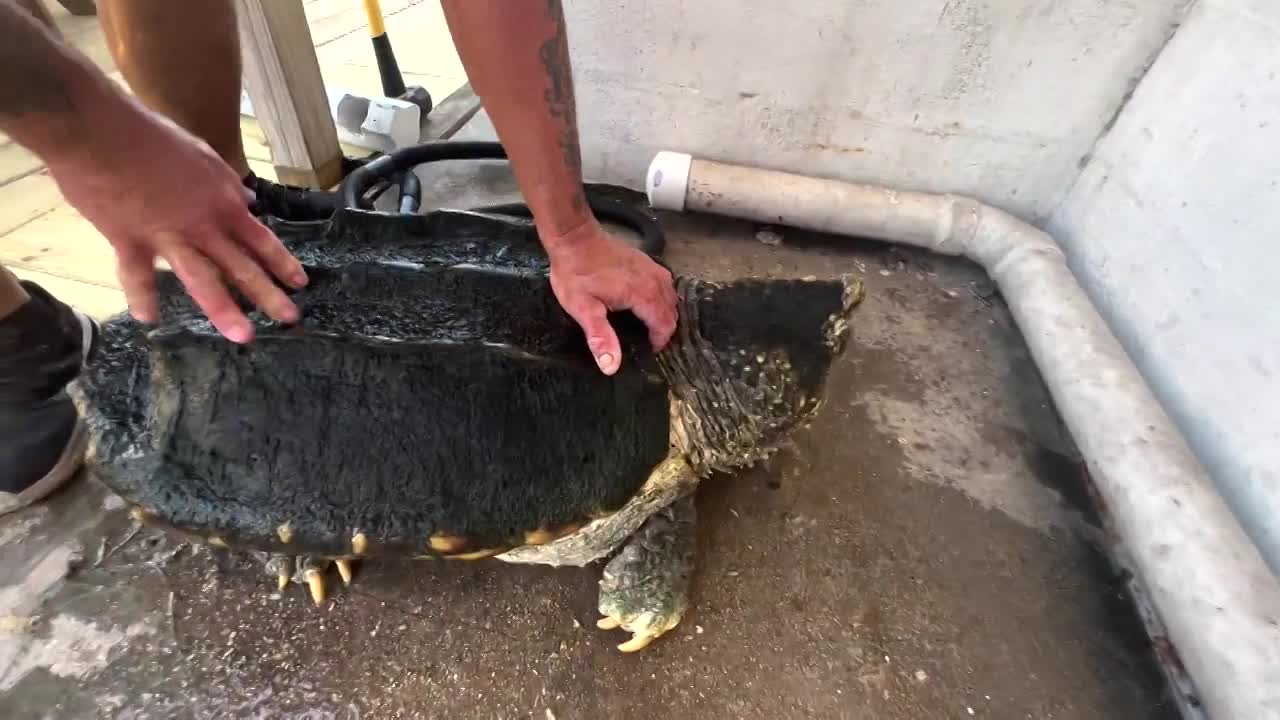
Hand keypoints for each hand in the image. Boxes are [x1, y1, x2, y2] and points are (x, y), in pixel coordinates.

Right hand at [43, 100, 305, 342]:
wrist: (100, 129)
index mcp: (222, 202)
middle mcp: (202, 224)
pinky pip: (137, 275)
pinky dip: (141, 297)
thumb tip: (249, 201)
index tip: (299, 283)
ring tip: (244, 336)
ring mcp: (167, 235)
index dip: (281, 262)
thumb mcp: (202, 155)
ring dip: (224, 310)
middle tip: (291, 318)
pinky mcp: (129, 239)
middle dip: (269, 294)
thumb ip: (227, 183)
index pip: (261, 239)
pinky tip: (148, 319)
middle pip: (242, 265)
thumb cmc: (150, 135)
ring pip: (202, 279)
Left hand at [544, 219, 677, 374]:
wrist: (575, 237)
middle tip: (647, 342)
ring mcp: (653, 268)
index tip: (647, 351)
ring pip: (671, 297)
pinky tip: (646, 304)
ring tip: (648, 327)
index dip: (659, 342)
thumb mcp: (582, 309)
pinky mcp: (647, 261)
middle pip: (672, 312)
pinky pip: (665, 284)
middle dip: (664, 330)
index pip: (665, 325)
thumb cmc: (576, 272)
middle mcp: (655, 280)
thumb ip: (600, 337)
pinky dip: (662, 299)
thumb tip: (612, 366)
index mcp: (643, 294)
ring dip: (664, 314)